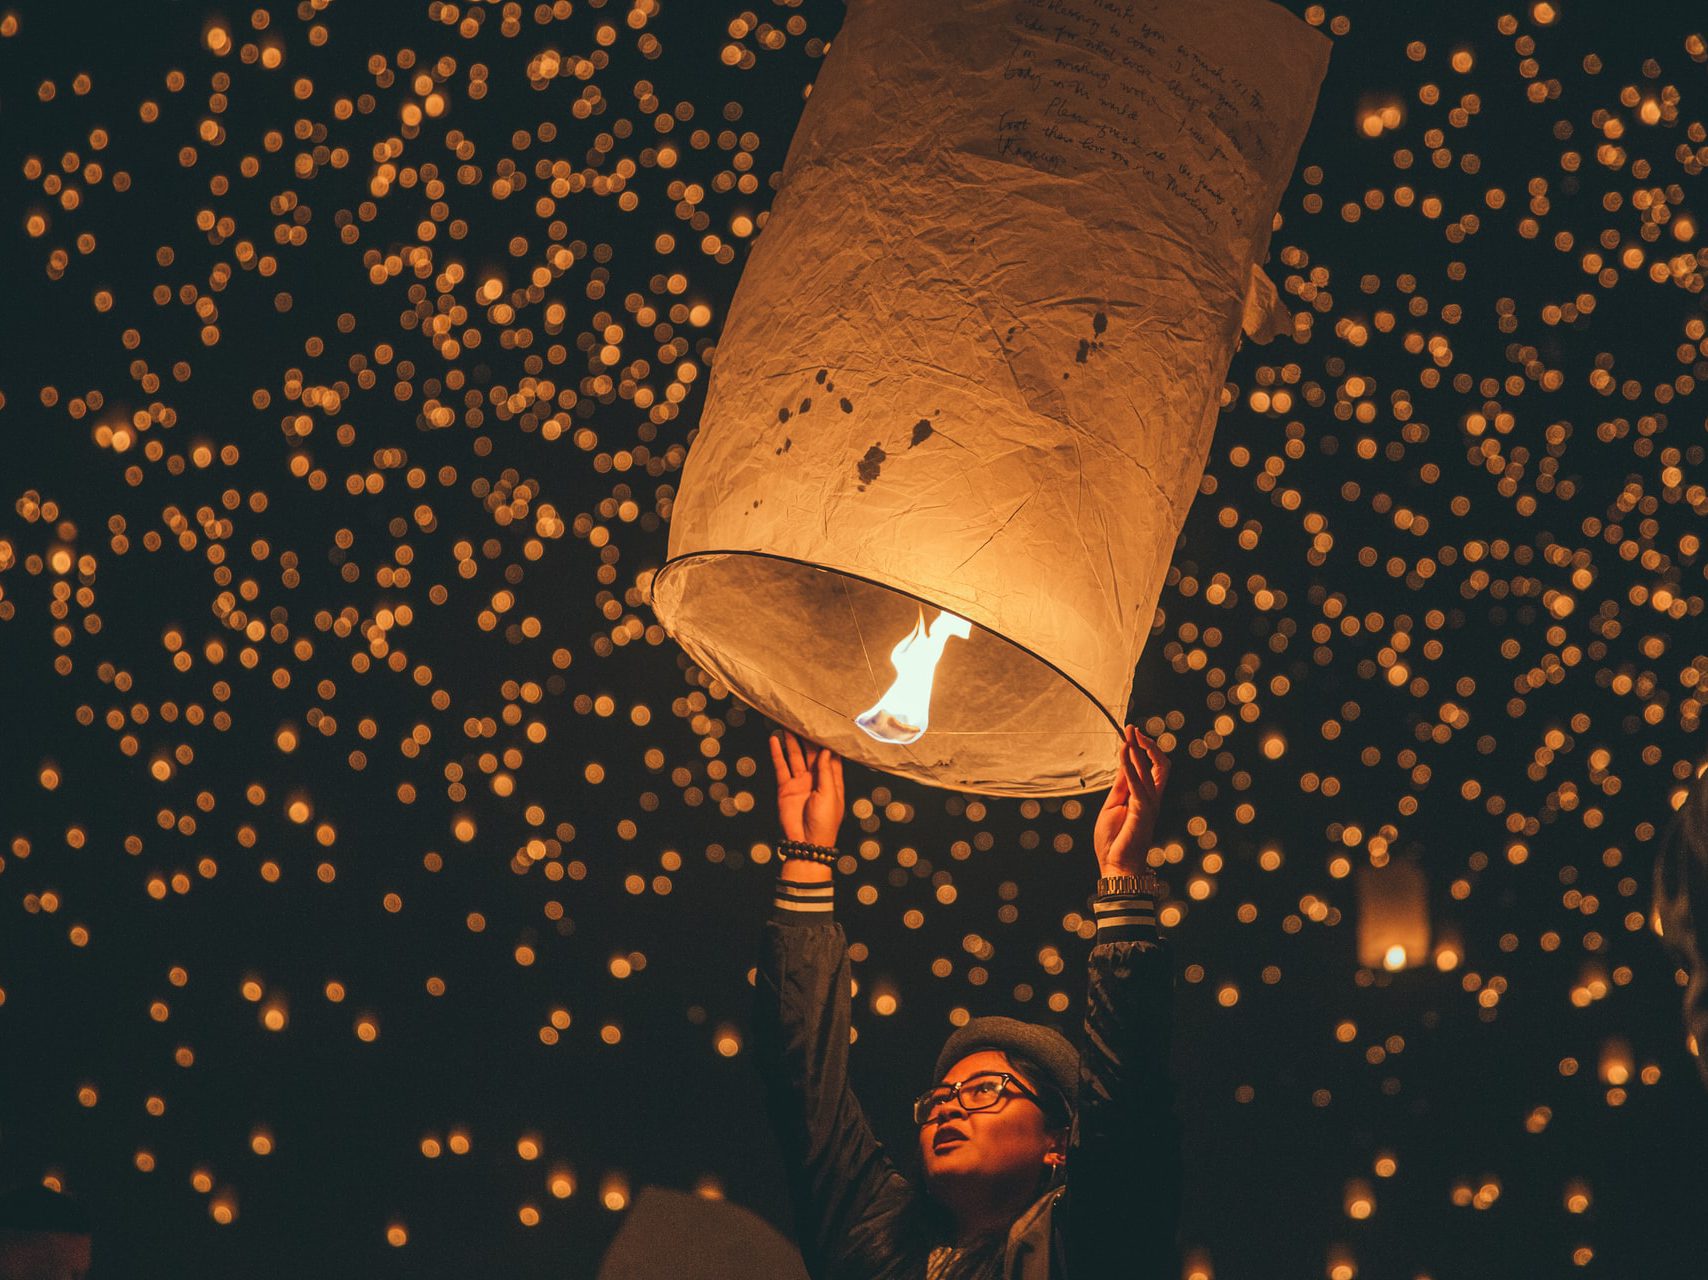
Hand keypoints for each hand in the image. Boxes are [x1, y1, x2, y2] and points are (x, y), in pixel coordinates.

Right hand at [768, 728, 844, 847]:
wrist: (806, 842)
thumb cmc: (825, 822)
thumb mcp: (830, 795)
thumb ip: (825, 772)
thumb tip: (825, 750)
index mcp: (831, 780)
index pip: (830, 756)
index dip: (827, 741)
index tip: (825, 724)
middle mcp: (816, 778)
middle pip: (811, 752)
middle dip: (807, 737)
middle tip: (803, 718)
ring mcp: (800, 782)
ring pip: (795, 756)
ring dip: (792, 741)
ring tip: (787, 723)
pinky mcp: (785, 787)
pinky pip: (781, 766)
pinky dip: (777, 753)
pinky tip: (775, 740)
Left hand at [1093, 725, 1169, 874]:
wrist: (1116, 866)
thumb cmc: (1114, 840)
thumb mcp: (1114, 805)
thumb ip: (1121, 785)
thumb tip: (1124, 762)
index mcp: (1145, 798)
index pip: (1151, 767)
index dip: (1143, 749)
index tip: (1131, 733)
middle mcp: (1152, 799)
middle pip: (1159, 765)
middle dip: (1147, 744)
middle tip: (1133, 728)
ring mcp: (1150, 805)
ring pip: (1150, 770)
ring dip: (1138, 750)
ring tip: (1129, 734)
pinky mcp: (1142, 811)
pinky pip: (1138, 784)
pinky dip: (1130, 766)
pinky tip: (1124, 754)